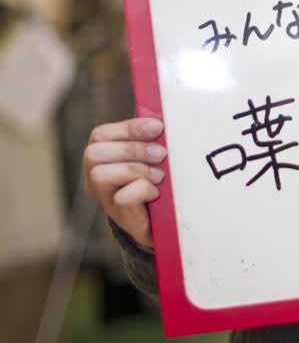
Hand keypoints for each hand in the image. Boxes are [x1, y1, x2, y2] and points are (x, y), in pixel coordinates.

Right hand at [83, 116, 165, 248]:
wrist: (161, 219)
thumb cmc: (154, 179)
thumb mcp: (151, 155)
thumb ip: (149, 138)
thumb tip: (158, 123)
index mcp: (101, 154)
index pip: (101, 134)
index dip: (129, 128)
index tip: (157, 127)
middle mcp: (93, 174)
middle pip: (96, 152)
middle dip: (134, 149)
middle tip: (161, 154)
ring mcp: (102, 195)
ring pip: (101, 174)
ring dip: (137, 169)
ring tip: (159, 176)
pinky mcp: (116, 212)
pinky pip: (122, 197)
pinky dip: (141, 190)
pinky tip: (154, 192)